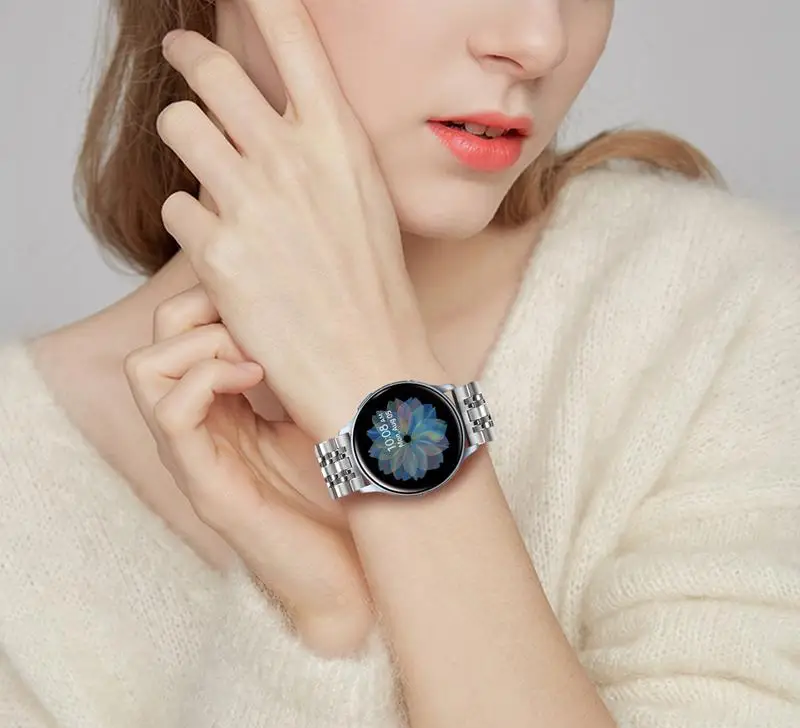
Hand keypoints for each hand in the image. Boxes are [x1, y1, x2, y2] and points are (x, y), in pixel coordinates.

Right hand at [124, 282, 375, 657]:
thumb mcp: (325, 412)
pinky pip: (171, 414)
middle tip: (260, 321)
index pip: (183, 330)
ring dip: (203, 342)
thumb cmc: (349, 494)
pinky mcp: (206, 487)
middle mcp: (201, 430)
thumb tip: (324, 305)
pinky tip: (257, 378)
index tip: (269, 294)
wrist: (359, 575)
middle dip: (203, 310)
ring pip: (147, 369)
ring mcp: (196, 458)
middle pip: (157, 340)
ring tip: (258, 354)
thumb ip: (308, 368)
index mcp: (226, 410)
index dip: (213, 296)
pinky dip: (207, 378)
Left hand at [155, 0, 443, 444]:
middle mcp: (293, 157)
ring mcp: (251, 202)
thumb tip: (274, 119)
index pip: (291, 30)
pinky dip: (189, 222)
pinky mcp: (217, 253)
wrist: (370, 368)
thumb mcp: (365, 201)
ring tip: (200, 160)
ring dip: (183, 137)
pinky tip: (216, 246)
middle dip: (189, 55)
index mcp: (341, 138)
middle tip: (183, 54)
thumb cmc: (374, 292)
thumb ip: (320, 150)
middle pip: (212, 68)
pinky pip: (175, 207)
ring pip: (179, 125)